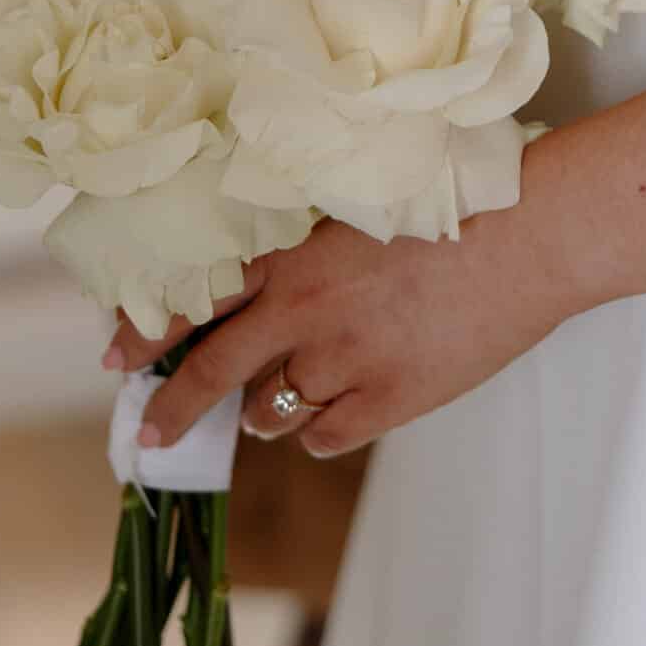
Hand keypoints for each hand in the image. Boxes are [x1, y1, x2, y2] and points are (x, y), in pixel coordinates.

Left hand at [102, 175, 578, 458]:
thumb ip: (308, 252)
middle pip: (212, 371)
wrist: (531, 236)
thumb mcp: (362, 210)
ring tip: (301, 383)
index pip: (198, 295)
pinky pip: (323, 437)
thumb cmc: (457, 208)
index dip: (149, 330)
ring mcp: (344, 360)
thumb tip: (266, 297)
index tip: (114, 356)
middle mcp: (305, 309)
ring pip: (271, 411)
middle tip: (151, 435)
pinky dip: (322, 428)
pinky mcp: (386, 400)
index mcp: (296, 252)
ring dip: (270, 405)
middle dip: (173, 408)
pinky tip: (346, 401)